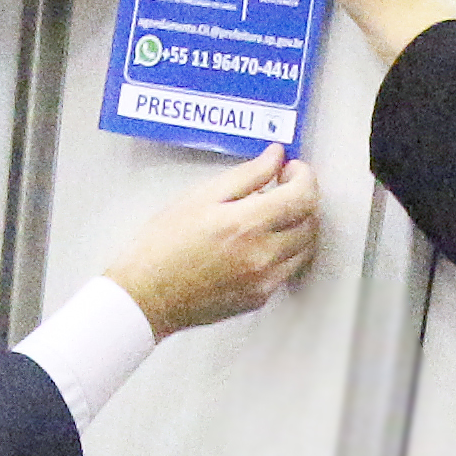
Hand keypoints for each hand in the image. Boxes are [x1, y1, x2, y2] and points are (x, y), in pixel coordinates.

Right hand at [103, 145, 321, 335]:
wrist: (145, 297)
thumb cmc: (162, 247)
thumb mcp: (200, 197)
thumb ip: (246, 175)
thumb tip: (275, 157)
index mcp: (246, 224)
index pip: (303, 195)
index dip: (304, 176)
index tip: (291, 169)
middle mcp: (262, 255)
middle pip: (310, 220)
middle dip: (303, 197)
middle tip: (283, 187)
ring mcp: (263, 280)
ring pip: (305, 246)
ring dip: (298, 225)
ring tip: (273, 215)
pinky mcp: (258, 298)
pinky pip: (288, 268)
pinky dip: (285, 249)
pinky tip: (261, 241)